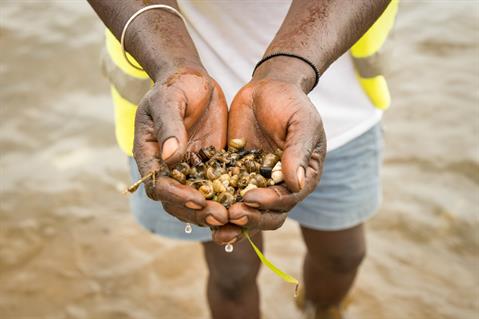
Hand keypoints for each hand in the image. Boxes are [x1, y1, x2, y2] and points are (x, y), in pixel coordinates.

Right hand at [133, 67, 229, 235]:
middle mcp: (167, 168)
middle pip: (176, 201)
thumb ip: (170, 126)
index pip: (158, 184)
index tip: (197, 200)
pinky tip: (245, 203)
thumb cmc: (175, 86)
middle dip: (197, 211)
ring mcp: (188, 169)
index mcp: (150, 155)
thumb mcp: (169, 100)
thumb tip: (170, 157)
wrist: (192, 79)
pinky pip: (216, 186)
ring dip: (212, 211)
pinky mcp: (209, 166)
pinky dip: (227, 197)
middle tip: (221, 216)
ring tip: (232, 217)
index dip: (176, 195)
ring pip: (196, 200)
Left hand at [214, 59, 326, 241]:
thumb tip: (296, 183)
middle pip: (268, 214)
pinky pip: (226, 193)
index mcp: (303, 178)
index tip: (250, 199)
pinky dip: (216, 203)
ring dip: (232, 221)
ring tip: (214, 226)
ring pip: (247, 211)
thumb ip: (298, 151)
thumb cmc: (291, 103)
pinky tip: (199, 206)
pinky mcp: (236, 176)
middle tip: (231, 215)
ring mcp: (257, 183)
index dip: (270, 203)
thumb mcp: (301, 123)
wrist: (267, 88)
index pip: (288, 199)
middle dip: (250, 218)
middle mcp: (280, 187)